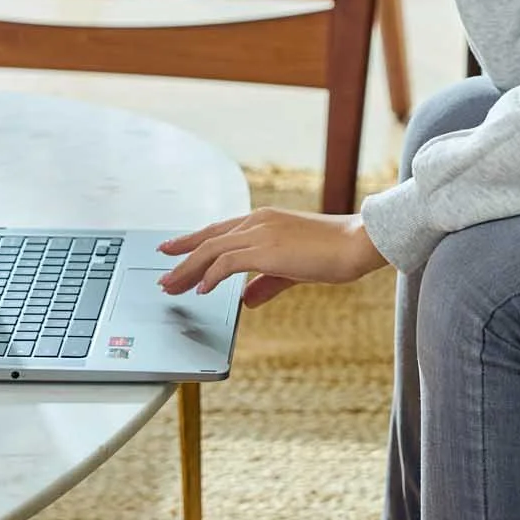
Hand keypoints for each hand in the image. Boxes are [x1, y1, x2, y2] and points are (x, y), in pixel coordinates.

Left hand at [156, 209, 388, 306]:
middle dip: (181, 258)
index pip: (218, 230)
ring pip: (210, 250)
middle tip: (162, 276)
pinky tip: (201, 291)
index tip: (171, 250)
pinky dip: (210, 277)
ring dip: (187, 270)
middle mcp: (257, 220)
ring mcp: (260, 232)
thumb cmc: (333, 253)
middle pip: (207, 238)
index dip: (192, 241)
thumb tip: (245, 300)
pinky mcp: (265, 249)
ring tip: (171, 287)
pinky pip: (226, 263)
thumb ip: (266, 284)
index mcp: (263, 219)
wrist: (357, 242)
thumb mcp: (293, 270)